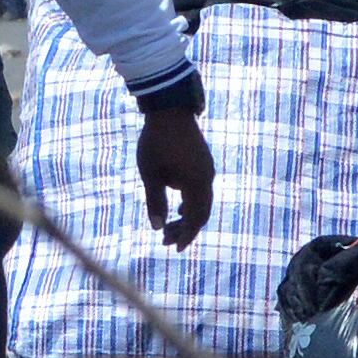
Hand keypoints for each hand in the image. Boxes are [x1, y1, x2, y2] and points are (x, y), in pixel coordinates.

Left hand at [137, 99, 215, 248]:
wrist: (169, 109)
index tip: (175, 248)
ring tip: (170, 226)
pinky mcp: (203, 161)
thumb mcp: (151, 175)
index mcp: (197, 185)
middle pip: (201, 213)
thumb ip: (155, 202)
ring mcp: (207, 169)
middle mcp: (207, 179)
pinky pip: (202, 190)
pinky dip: (191, 202)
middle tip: (166, 241)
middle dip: (185, 229)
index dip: (186, 235)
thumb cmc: (156, 143)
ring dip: (187, 216)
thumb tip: (157, 228)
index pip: (195, 219)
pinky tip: (180, 206)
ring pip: (202, 201)